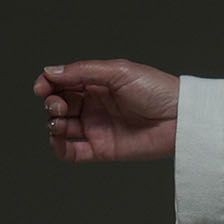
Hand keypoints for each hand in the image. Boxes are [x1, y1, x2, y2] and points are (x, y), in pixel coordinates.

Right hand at [32, 58, 179, 161]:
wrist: (180, 119)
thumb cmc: (157, 90)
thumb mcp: (118, 72)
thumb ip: (83, 72)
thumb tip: (50, 71)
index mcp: (96, 83)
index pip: (62, 82)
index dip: (48, 84)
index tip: (43, 88)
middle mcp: (94, 105)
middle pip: (58, 105)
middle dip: (51, 104)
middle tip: (59, 105)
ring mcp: (97, 127)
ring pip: (61, 128)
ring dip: (53, 125)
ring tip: (60, 121)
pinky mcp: (102, 149)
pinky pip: (72, 152)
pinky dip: (59, 149)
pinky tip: (58, 141)